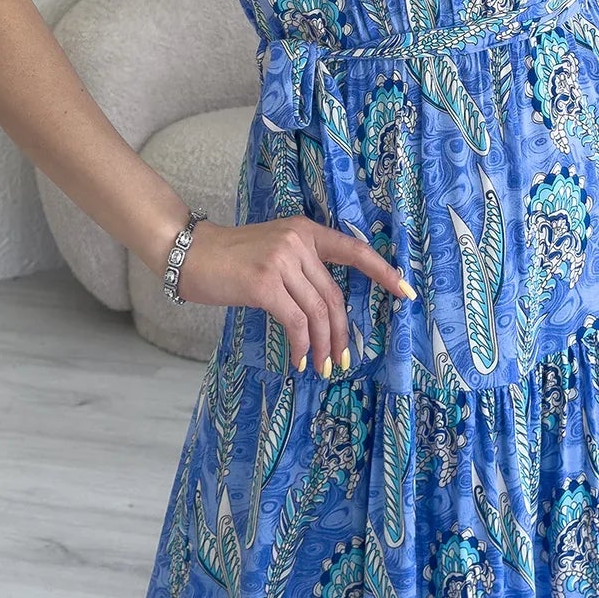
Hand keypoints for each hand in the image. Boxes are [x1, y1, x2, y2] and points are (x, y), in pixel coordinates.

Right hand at [169, 216, 415, 377]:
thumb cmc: (231, 257)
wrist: (191, 252)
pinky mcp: (264, 285)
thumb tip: (328, 309)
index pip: (355, 250)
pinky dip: (302, 345)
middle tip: (343, 359)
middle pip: (334, 295)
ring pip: (318, 312)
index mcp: (306, 231)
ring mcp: (281, 262)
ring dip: (324, 345)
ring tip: (323, 366)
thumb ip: (302, 267)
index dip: (384, 272)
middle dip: (342, 332)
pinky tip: (299, 359)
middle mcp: (298, 242)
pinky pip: (296, 323)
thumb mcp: (274, 249)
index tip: (407, 292)